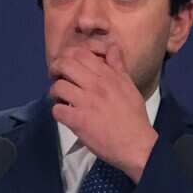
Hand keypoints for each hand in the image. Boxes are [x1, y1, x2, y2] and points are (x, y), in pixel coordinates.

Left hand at [49, 43, 157, 181]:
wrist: (137, 145)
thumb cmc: (134, 117)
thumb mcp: (130, 86)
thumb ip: (118, 67)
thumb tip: (112, 47)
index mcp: (108, 76)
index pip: (81, 53)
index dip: (67, 56)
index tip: (65, 64)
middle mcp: (96, 85)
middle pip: (65, 65)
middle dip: (55, 69)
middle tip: (56, 77)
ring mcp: (86, 103)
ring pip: (58, 87)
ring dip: (55, 93)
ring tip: (60, 99)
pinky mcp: (79, 121)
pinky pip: (57, 110)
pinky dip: (57, 112)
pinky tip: (65, 115)